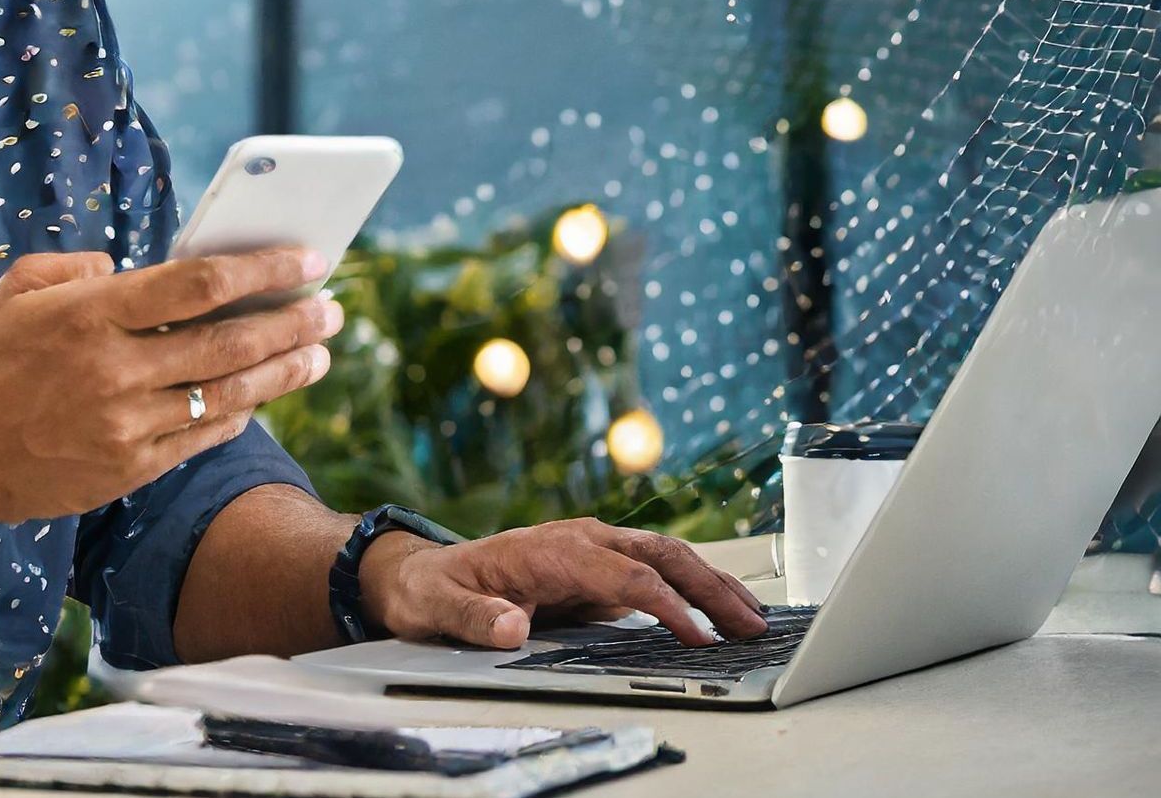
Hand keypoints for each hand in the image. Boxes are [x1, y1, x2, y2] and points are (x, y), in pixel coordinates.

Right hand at [0, 247, 341, 531]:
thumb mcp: (17, 290)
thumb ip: (76, 265)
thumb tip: (129, 268)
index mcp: (92, 314)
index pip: (199, 284)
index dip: (262, 269)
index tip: (308, 257)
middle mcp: (116, 370)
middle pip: (229, 341)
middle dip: (292, 321)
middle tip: (333, 306)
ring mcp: (126, 425)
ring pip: (227, 392)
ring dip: (284, 371)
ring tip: (321, 351)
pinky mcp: (129, 469)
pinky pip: (202, 437)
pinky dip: (240, 412)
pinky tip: (266, 393)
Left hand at [357, 517, 768, 648]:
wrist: (424, 572)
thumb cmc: (436, 589)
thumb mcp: (442, 608)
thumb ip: (477, 618)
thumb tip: (511, 627)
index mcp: (550, 550)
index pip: (625, 574)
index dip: (665, 604)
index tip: (697, 637)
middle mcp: (579, 539)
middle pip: (659, 555)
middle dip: (709, 587)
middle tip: (751, 626)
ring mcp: (591, 547)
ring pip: (664, 556)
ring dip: (710, 583)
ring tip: (751, 617)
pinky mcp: (596, 563)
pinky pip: (654, 569)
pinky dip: (692, 585)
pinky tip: (717, 608)